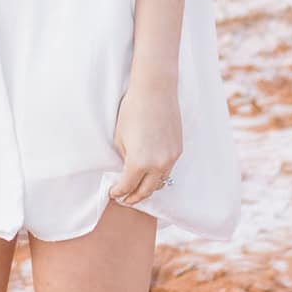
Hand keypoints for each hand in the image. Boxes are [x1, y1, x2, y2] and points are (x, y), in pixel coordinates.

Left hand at [108, 72, 179, 206]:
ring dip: (148, 188)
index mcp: (139, 162)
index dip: (118, 192)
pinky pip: (168, 169)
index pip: (127, 186)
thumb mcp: (119, 137)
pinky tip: (151, 173)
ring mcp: (171, 158)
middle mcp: (158, 164)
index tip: (113, 194)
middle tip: (125, 200)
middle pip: (146, 191)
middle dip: (134, 197)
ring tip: (138, 189)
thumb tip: (126, 170)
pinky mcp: (178, 150)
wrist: (155, 91)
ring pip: (160, 182)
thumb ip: (123, 158)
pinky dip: (158, 175)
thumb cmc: (132, 111)